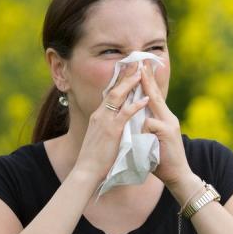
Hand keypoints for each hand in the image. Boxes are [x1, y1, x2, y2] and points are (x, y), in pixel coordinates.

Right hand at [72, 64, 150, 185]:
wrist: (86, 171)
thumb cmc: (95, 158)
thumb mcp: (101, 137)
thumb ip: (107, 127)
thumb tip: (115, 123)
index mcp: (98, 116)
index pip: (109, 93)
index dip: (119, 81)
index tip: (128, 69)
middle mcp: (100, 115)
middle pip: (113, 89)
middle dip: (125, 75)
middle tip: (136, 62)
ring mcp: (105, 121)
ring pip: (118, 97)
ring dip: (130, 84)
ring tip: (141, 73)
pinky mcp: (112, 130)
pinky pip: (125, 114)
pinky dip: (136, 105)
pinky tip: (146, 99)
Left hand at [138, 63, 192, 187]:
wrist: (178, 175)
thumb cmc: (161, 160)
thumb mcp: (152, 140)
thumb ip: (146, 127)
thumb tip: (134, 119)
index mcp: (164, 118)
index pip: (153, 96)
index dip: (146, 81)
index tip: (140, 67)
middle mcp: (168, 117)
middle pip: (154, 94)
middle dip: (146, 77)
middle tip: (140, 61)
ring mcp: (169, 124)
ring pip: (153, 104)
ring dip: (145, 90)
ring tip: (139, 74)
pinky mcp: (167, 132)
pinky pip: (149, 123)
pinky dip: (142, 127)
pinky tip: (141, 134)